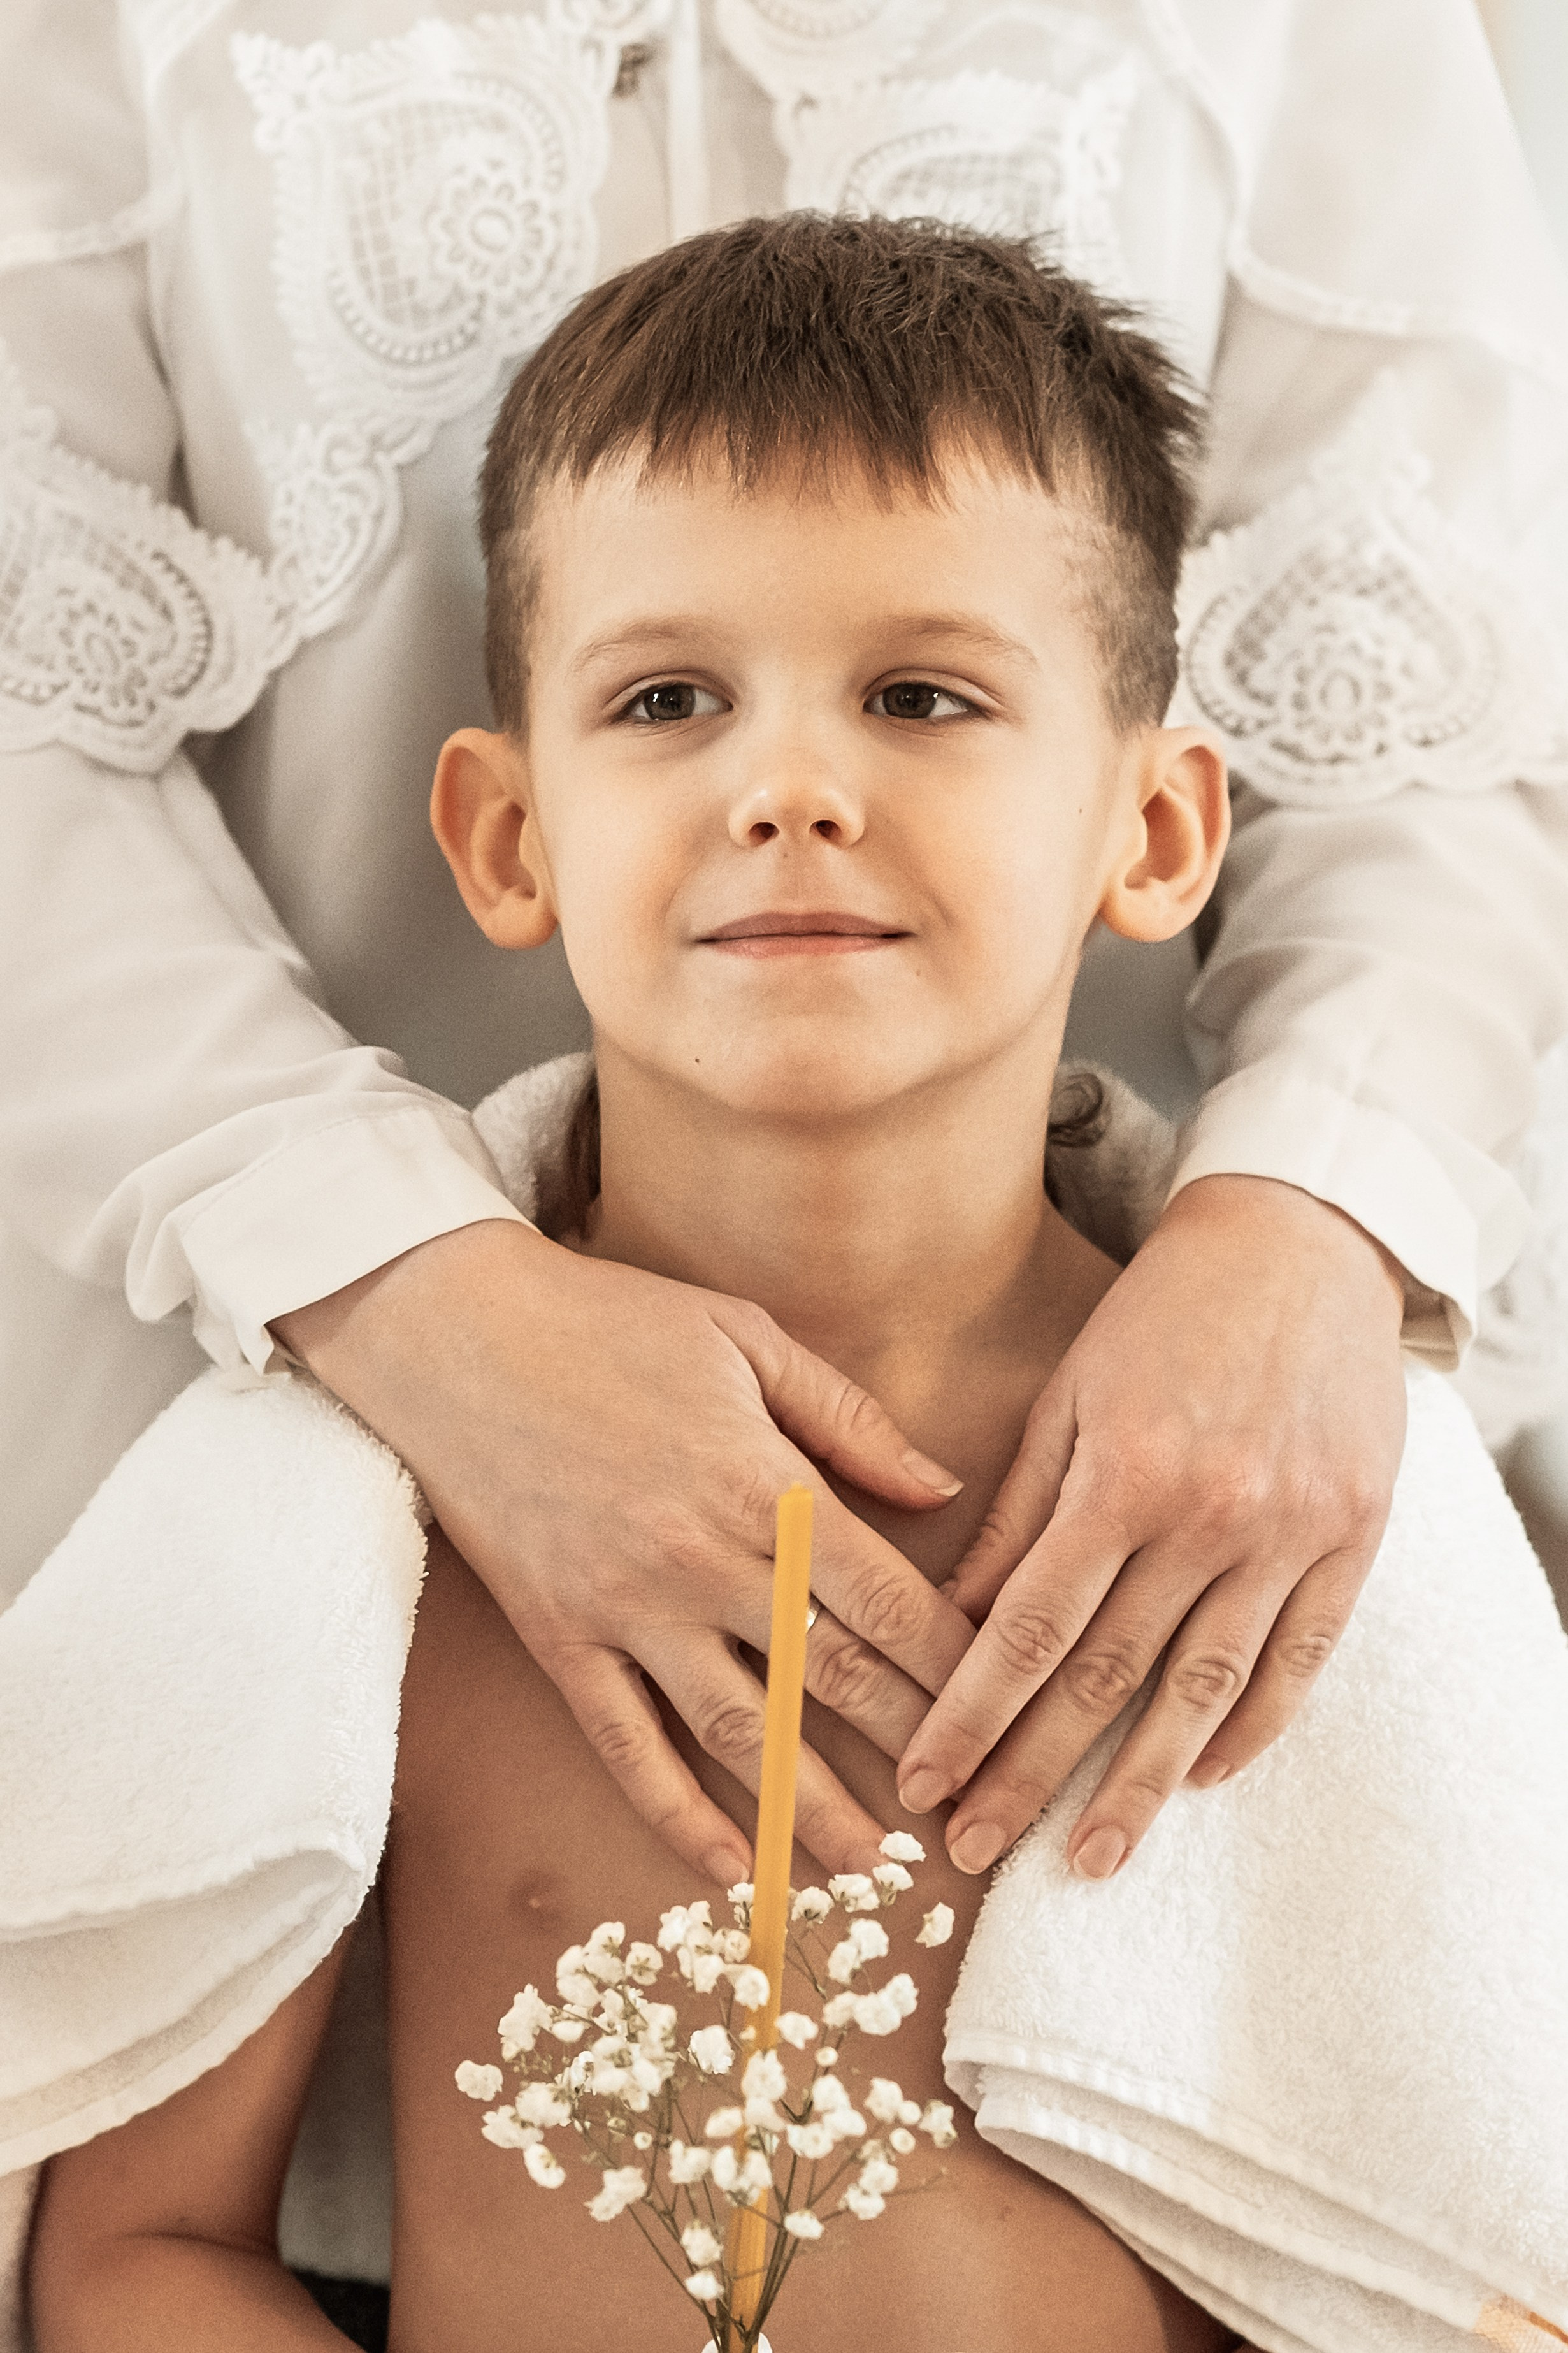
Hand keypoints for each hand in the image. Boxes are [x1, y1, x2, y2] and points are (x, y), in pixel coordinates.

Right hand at [275, 1219, 972, 1883]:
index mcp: (764, 1484)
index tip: (1007, 1708)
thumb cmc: (609, 1321)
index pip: (888, 1600)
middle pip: (832, 1677)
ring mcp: (626, 1609)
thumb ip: (850, 1420)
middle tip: (971, 1807)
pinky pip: (626, 1747)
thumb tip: (943, 1490)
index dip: (956, 1665)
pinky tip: (732, 1868)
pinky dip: (677, 1815)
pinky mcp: (560, 1637)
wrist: (454, 1330)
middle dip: (913, 1748)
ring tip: (877, 1869)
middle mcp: (702, 1561)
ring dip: (813, 1811)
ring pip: (739, 1733)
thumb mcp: (747, 1335)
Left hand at [895, 1175, 1407, 1877]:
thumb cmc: (1161, 1315)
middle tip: (974, 1852)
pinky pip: (1299, 1659)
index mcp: (1124, 1477)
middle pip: (1107, 1679)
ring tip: (1087, 1858)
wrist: (1300, 1245)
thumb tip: (955, 1615)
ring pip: (1204, 1692)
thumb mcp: (1068, 1394)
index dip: (972, 1717)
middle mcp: (1208, 1518)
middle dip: (1031, 1774)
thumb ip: (1016, 1511)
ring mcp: (1289, 1535)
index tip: (923, 1783)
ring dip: (1141, 1787)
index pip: (1032, 1629)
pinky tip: (1204, 1778)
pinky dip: (1252, 1728)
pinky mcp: (1352, 1539)